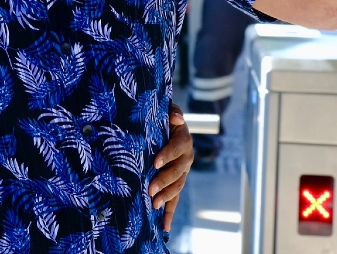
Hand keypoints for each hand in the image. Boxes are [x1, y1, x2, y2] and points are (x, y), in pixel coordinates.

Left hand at [150, 104, 193, 231]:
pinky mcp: (177, 182)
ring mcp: (182, 172)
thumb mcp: (166, 110)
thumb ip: (173, 112)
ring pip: (177, 186)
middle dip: (164, 182)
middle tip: (150, 190)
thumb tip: (177, 118)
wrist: (165, 127)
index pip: (176, 148)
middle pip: (177, 172)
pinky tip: (164, 226)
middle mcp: (186, 157)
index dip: (167, 155)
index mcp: (183, 140)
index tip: (155, 163)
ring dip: (167, 197)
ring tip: (154, 205)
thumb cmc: (162, 117)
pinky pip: (175, 198)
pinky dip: (170, 212)